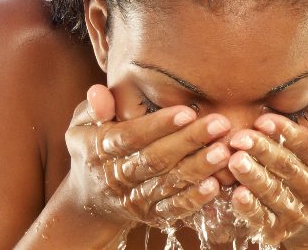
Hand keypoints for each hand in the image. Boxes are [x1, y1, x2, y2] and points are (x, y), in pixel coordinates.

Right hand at [65, 84, 232, 229]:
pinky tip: (215, 186)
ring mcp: (134, 199)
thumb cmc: (93, 148)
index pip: (131, 136)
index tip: (187, 112)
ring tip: (224, 152)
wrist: (89, 198)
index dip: (159, 125)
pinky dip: (193, 200)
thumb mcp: (83, 125)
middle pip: (155, 159)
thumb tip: (98, 92)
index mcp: (100, 149)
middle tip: (219, 124)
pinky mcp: (150, 215)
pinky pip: (172, 209)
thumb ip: (94, 108)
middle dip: (189, 141)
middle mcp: (117, 177)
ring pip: (168, 184)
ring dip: (198, 169)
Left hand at [227, 107, 307, 245]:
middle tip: (240, 137)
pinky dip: (249, 208)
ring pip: (274, 192)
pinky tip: (236, 193)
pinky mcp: (280, 229)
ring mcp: (300, 213)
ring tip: (234, 160)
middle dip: (263, 151)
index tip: (263, 120)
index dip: (287, 134)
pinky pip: (263, 218)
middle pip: (289, 169)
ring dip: (253, 176)